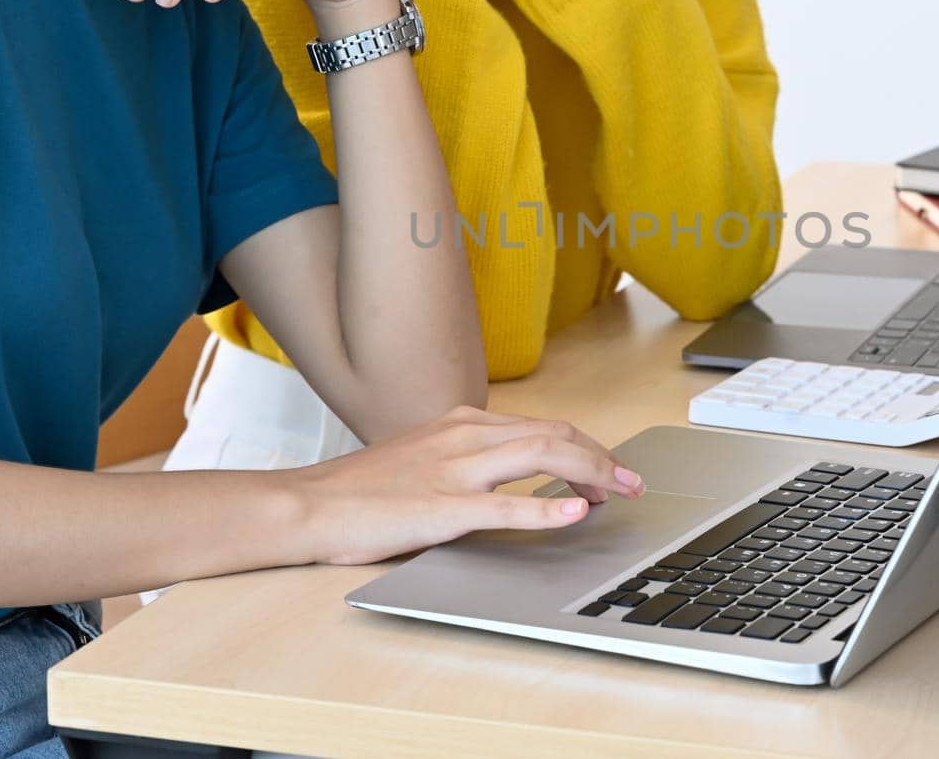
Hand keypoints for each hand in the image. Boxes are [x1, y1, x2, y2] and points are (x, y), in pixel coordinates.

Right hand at [294, 406, 645, 564]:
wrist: (307, 506)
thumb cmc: (360, 492)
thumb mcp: (423, 459)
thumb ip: (467, 462)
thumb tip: (513, 478)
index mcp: (462, 423)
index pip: (544, 427)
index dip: (587, 446)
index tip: (610, 469)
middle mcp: (464, 436)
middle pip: (554, 435)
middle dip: (602, 457)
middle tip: (631, 482)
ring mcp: (454, 470)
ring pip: (542, 456)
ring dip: (590, 473)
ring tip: (619, 492)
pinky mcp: (441, 508)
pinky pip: (505, 506)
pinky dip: (547, 509)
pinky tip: (575, 514)